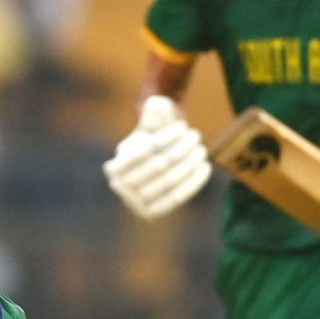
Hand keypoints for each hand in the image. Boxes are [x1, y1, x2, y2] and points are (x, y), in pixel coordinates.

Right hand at [103, 94, 210, 219]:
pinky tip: (205, 168)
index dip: (166, 137)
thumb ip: (154, 110)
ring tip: (202, 150)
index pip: (145, 149)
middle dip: (180, 150)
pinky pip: (176, 198)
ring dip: (189, 165)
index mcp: (114, 166)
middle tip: (196, 136)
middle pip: (158, 166)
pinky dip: (193, 183)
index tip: (183, 126)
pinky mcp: (151, 214)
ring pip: (168, 182)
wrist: (153, 167)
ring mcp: (135, 204)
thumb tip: (158, 105)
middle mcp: (119, 187)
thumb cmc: (152, 138)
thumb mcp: (151, 121)